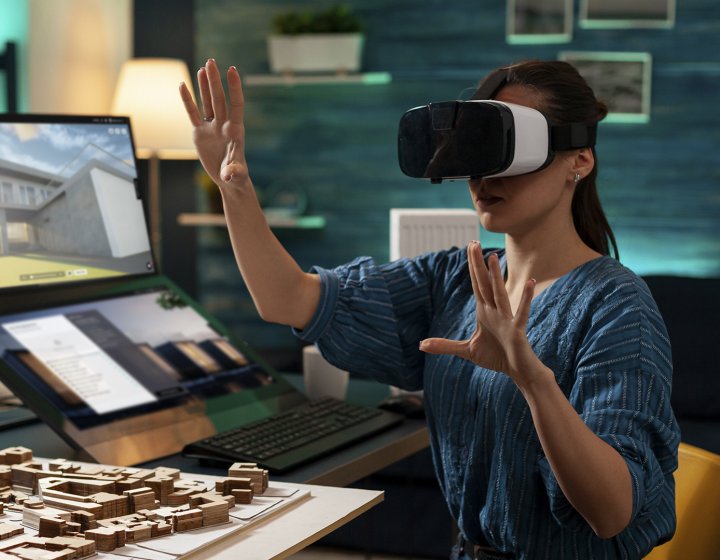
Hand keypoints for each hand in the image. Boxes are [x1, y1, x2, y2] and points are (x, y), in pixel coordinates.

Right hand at [179, 59, 248, 187]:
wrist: (227, 179)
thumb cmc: (236, 176)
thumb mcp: (236, 174)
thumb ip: (234, 171)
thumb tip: (230, 174)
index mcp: (236, 131)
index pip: (236, 104)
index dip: (234, 88)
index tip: (232, 70)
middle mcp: (224, 125)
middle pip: (219, 99)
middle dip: (215, 80)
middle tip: (212, 61)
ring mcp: (212, 127)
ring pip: (207, 102)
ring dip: (205, 85)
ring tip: (204, 67)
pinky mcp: (200, 132)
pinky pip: (193, 113)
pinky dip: (188, 100)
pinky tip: (183, 85)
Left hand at [420, 241, 543, 387]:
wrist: (518, 370)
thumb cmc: (496, 357)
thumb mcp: (466, 350)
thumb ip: (445, 346)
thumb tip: (421, 345)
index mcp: (484, 312)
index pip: (476, 285)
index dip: (472, 267)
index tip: (470, 247)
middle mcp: (495, 311)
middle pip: (484, 284)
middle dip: (477, 265)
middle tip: (473, 242)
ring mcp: (506, 319)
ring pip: (499, 293)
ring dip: (496, 276)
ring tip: (493, 257)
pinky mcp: (516, 331)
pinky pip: (521, 313)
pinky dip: (525, 299)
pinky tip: (530, 283)